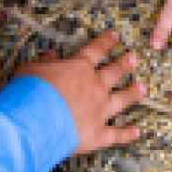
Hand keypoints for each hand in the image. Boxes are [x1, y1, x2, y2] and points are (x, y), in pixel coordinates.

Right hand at [16, 32, 144, 153]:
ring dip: (133, 93)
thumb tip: (51, 54)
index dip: (106, 42)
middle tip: (134, 58)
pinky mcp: (98, 134)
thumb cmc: (29, 92)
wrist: (34, 121)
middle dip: (125, 64)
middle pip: (115, 72)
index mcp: (79, 68)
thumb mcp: (31, 68)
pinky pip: (117, 134)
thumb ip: (45, 61)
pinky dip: (128, 134)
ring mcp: (100, 110)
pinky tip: (138, 132)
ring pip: (122, 100)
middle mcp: (95, 87)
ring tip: (143, 88)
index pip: (96, 50)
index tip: (115, 36)